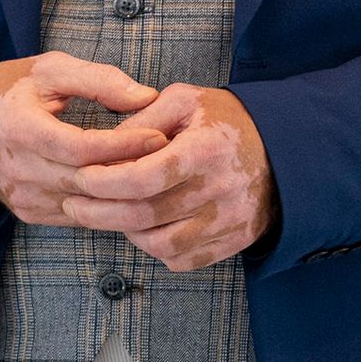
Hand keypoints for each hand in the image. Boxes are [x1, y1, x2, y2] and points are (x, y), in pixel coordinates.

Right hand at [0, 53, 174, 220]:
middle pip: (88, 181)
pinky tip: (127, 189)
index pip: (81, 148)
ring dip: (124, 193)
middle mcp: (18, 169)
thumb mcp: (49, 69)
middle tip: (170, 158)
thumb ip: (98, 79)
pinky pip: (78, 215)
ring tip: (156, 175)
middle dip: (133, 171)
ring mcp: (23, 196)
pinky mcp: (29, 212)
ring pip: (88, 205)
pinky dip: (105, 205)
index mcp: (19, 129)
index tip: (160, 135)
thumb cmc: (11, 92)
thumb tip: (145, 97)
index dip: (124, 144)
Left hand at [56, 83, 275, 272]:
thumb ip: (141, 120)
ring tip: (108, 213)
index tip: (80, 178)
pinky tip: (143, 228)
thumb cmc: (225, 120)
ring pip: (161, 244)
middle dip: (98, 213)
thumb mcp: (184, 101)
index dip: (104, 182)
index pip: (144, 177)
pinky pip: (183, 260)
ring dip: (125, 232)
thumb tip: (100, 146)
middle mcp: (221, 191)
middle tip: (74, 203)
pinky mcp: (236, 241)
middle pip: (145, 215)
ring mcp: (231, 221)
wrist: (286, 149)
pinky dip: (156, 249)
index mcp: (206, 150)